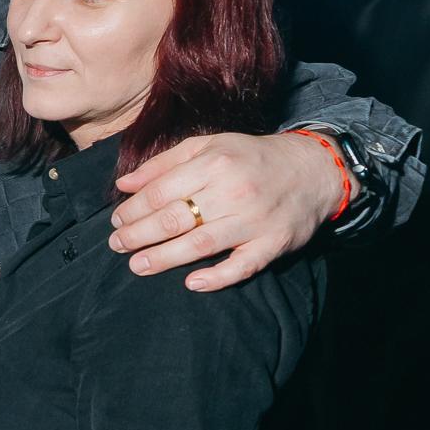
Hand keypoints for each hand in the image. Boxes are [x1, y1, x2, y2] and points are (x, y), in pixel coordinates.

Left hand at [108, 132, 344, 291]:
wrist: (313, 169)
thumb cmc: (251, 157)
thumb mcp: (208, 146)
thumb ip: (163, 163)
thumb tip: (123, 184)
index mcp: (214, 162)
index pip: (160, 192)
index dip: (133, 210)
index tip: (116, 221)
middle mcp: (233, 191)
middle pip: (174, 219)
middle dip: (138, 235)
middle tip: (117, 246)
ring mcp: (254, 220)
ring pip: (200, 244)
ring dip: (163, 259)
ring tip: (137, 266)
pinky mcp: (273, 243)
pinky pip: (242, 266)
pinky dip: (216, 277)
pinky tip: (191, 283)